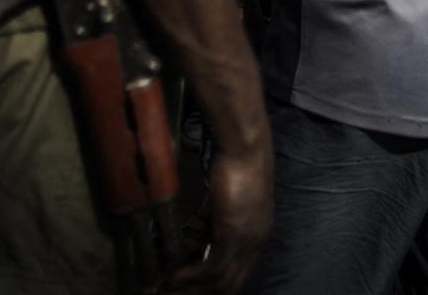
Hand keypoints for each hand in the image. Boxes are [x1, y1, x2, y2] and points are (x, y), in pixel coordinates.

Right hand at [167, 137, 272, 291]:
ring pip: (221, 281)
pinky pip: (212, 268)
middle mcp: (256, 243)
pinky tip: (174, 277)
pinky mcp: (232, 234)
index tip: (190, 286)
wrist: (245, 148)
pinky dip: (191, 277)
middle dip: (202, 292)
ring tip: (169, 289)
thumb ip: (216, 218)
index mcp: (258, 235)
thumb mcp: (227, 198)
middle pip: (231, 284)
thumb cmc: (238, 165)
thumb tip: (198, 231)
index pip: (238, 273)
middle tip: (175, 292)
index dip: (213, 284)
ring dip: (193, 288)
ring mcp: (246, 241)